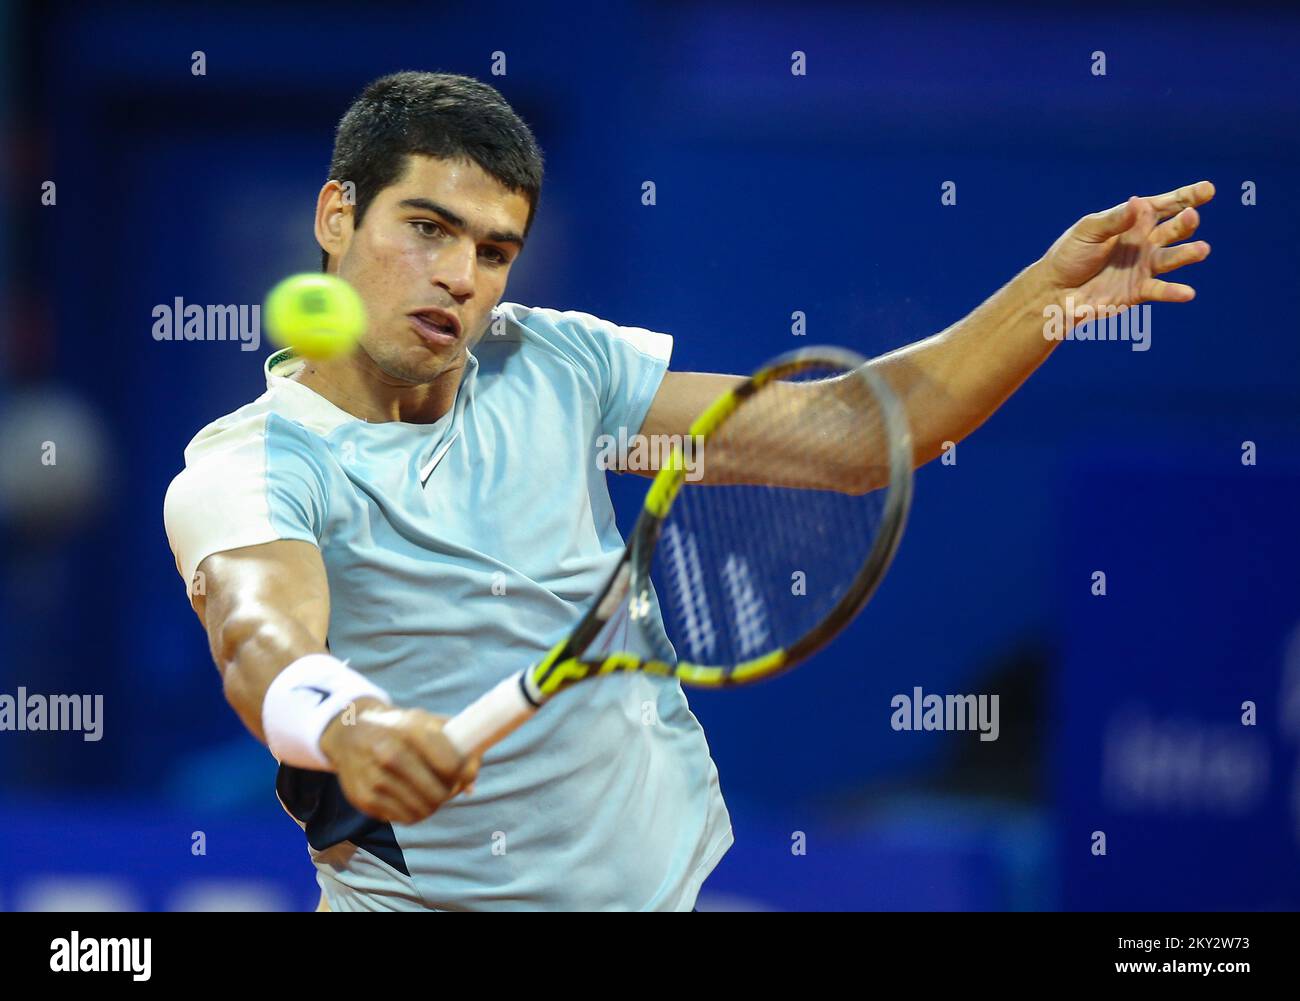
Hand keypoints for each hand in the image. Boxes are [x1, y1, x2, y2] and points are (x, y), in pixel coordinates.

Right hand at [319, 698, 480, 823]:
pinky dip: (413, 812)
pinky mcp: (364, 799)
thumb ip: (456, 743)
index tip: (465, 774)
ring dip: (432, 805)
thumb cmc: (398, 728)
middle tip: (448, 787)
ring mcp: (375, 779)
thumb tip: (472, 781)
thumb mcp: (426, 721)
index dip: (464, 774)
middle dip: (449, 793)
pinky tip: (410, 797)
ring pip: (423, 810)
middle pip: (438, 793)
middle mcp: (389, 754)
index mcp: (410, 730)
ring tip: (430, 792)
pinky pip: (404, 818)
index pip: (451, 765)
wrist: (350, 733)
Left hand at [1041, 180, 1213, 328]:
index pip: (1165, 206)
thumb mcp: (1087, 231)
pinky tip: (1188, 293)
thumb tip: (1138, 202)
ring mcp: (1144, 266)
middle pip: (1173, 229)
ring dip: (1187, 253)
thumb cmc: (1070, 255)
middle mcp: (1144, 242)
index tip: (1207, 189)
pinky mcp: (1138, 290)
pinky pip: (1160, 290)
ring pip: (1172, 257)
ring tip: (1202, 249)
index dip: (1186, 197)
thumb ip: (1113, 220)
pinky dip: (1174, 292)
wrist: (1055, 290)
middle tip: (1191, 216)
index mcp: (1133, 221)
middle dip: (1185, 222)